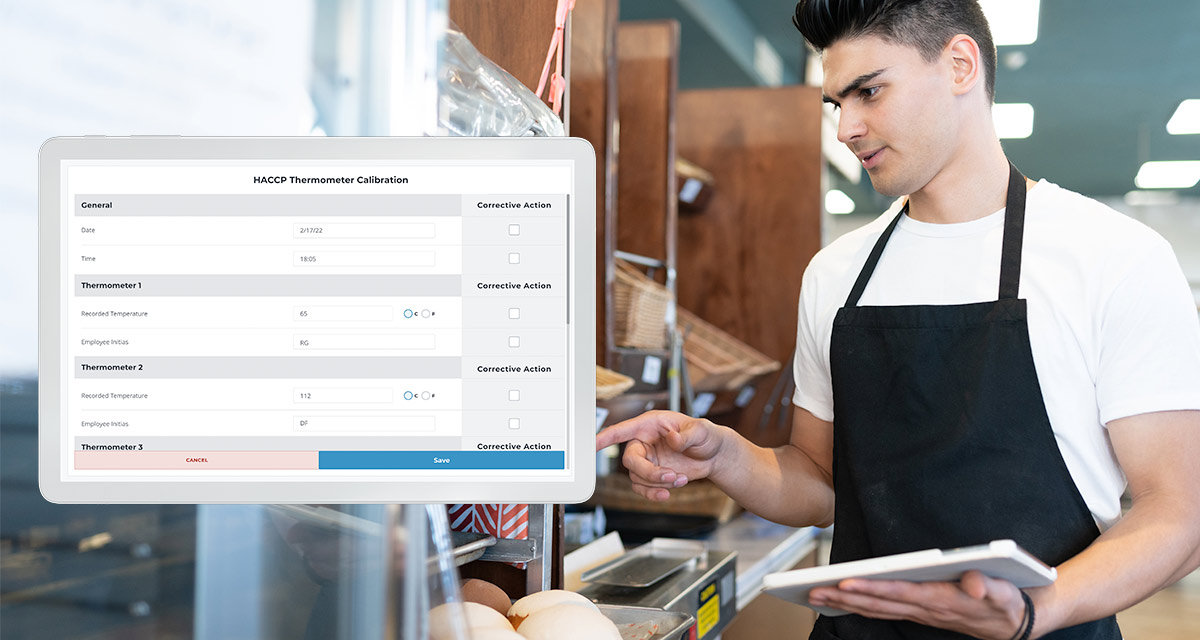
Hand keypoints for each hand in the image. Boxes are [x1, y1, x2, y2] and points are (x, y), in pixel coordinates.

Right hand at [595, 410, 726, 500]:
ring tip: (680, 480)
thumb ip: (688, 434)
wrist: (714, 456)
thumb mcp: (702, 430)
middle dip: (649, 473)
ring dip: (657, 484)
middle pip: (630, 461)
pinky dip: (655, 494)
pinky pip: (643, 489)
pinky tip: (669, 492)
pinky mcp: (651, 476)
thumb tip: (674, 440)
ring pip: (637, 478)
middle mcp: (644, 442)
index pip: (622, 430)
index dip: (605, 437)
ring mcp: (647, 460)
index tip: (592, 444)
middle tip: (670, 476)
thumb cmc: (706, 435)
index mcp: (650, 425)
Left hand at [807, 571, 1027, 639]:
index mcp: (940, 599)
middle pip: (878, 603)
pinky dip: (859, 607)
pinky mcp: (918, 612)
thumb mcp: (1003, 592)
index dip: (871, 589)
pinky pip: (882, 611)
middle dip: (844, 597)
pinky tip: (841, 602)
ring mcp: (919, 613)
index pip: (898, 592)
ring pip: (875, 609)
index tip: (845, 583)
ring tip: (816, 595)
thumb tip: (973, 584)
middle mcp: (924, 608)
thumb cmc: (1004, 602)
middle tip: (813, 590)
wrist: (1013, 624)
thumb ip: (987, 585)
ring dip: (845, 603)